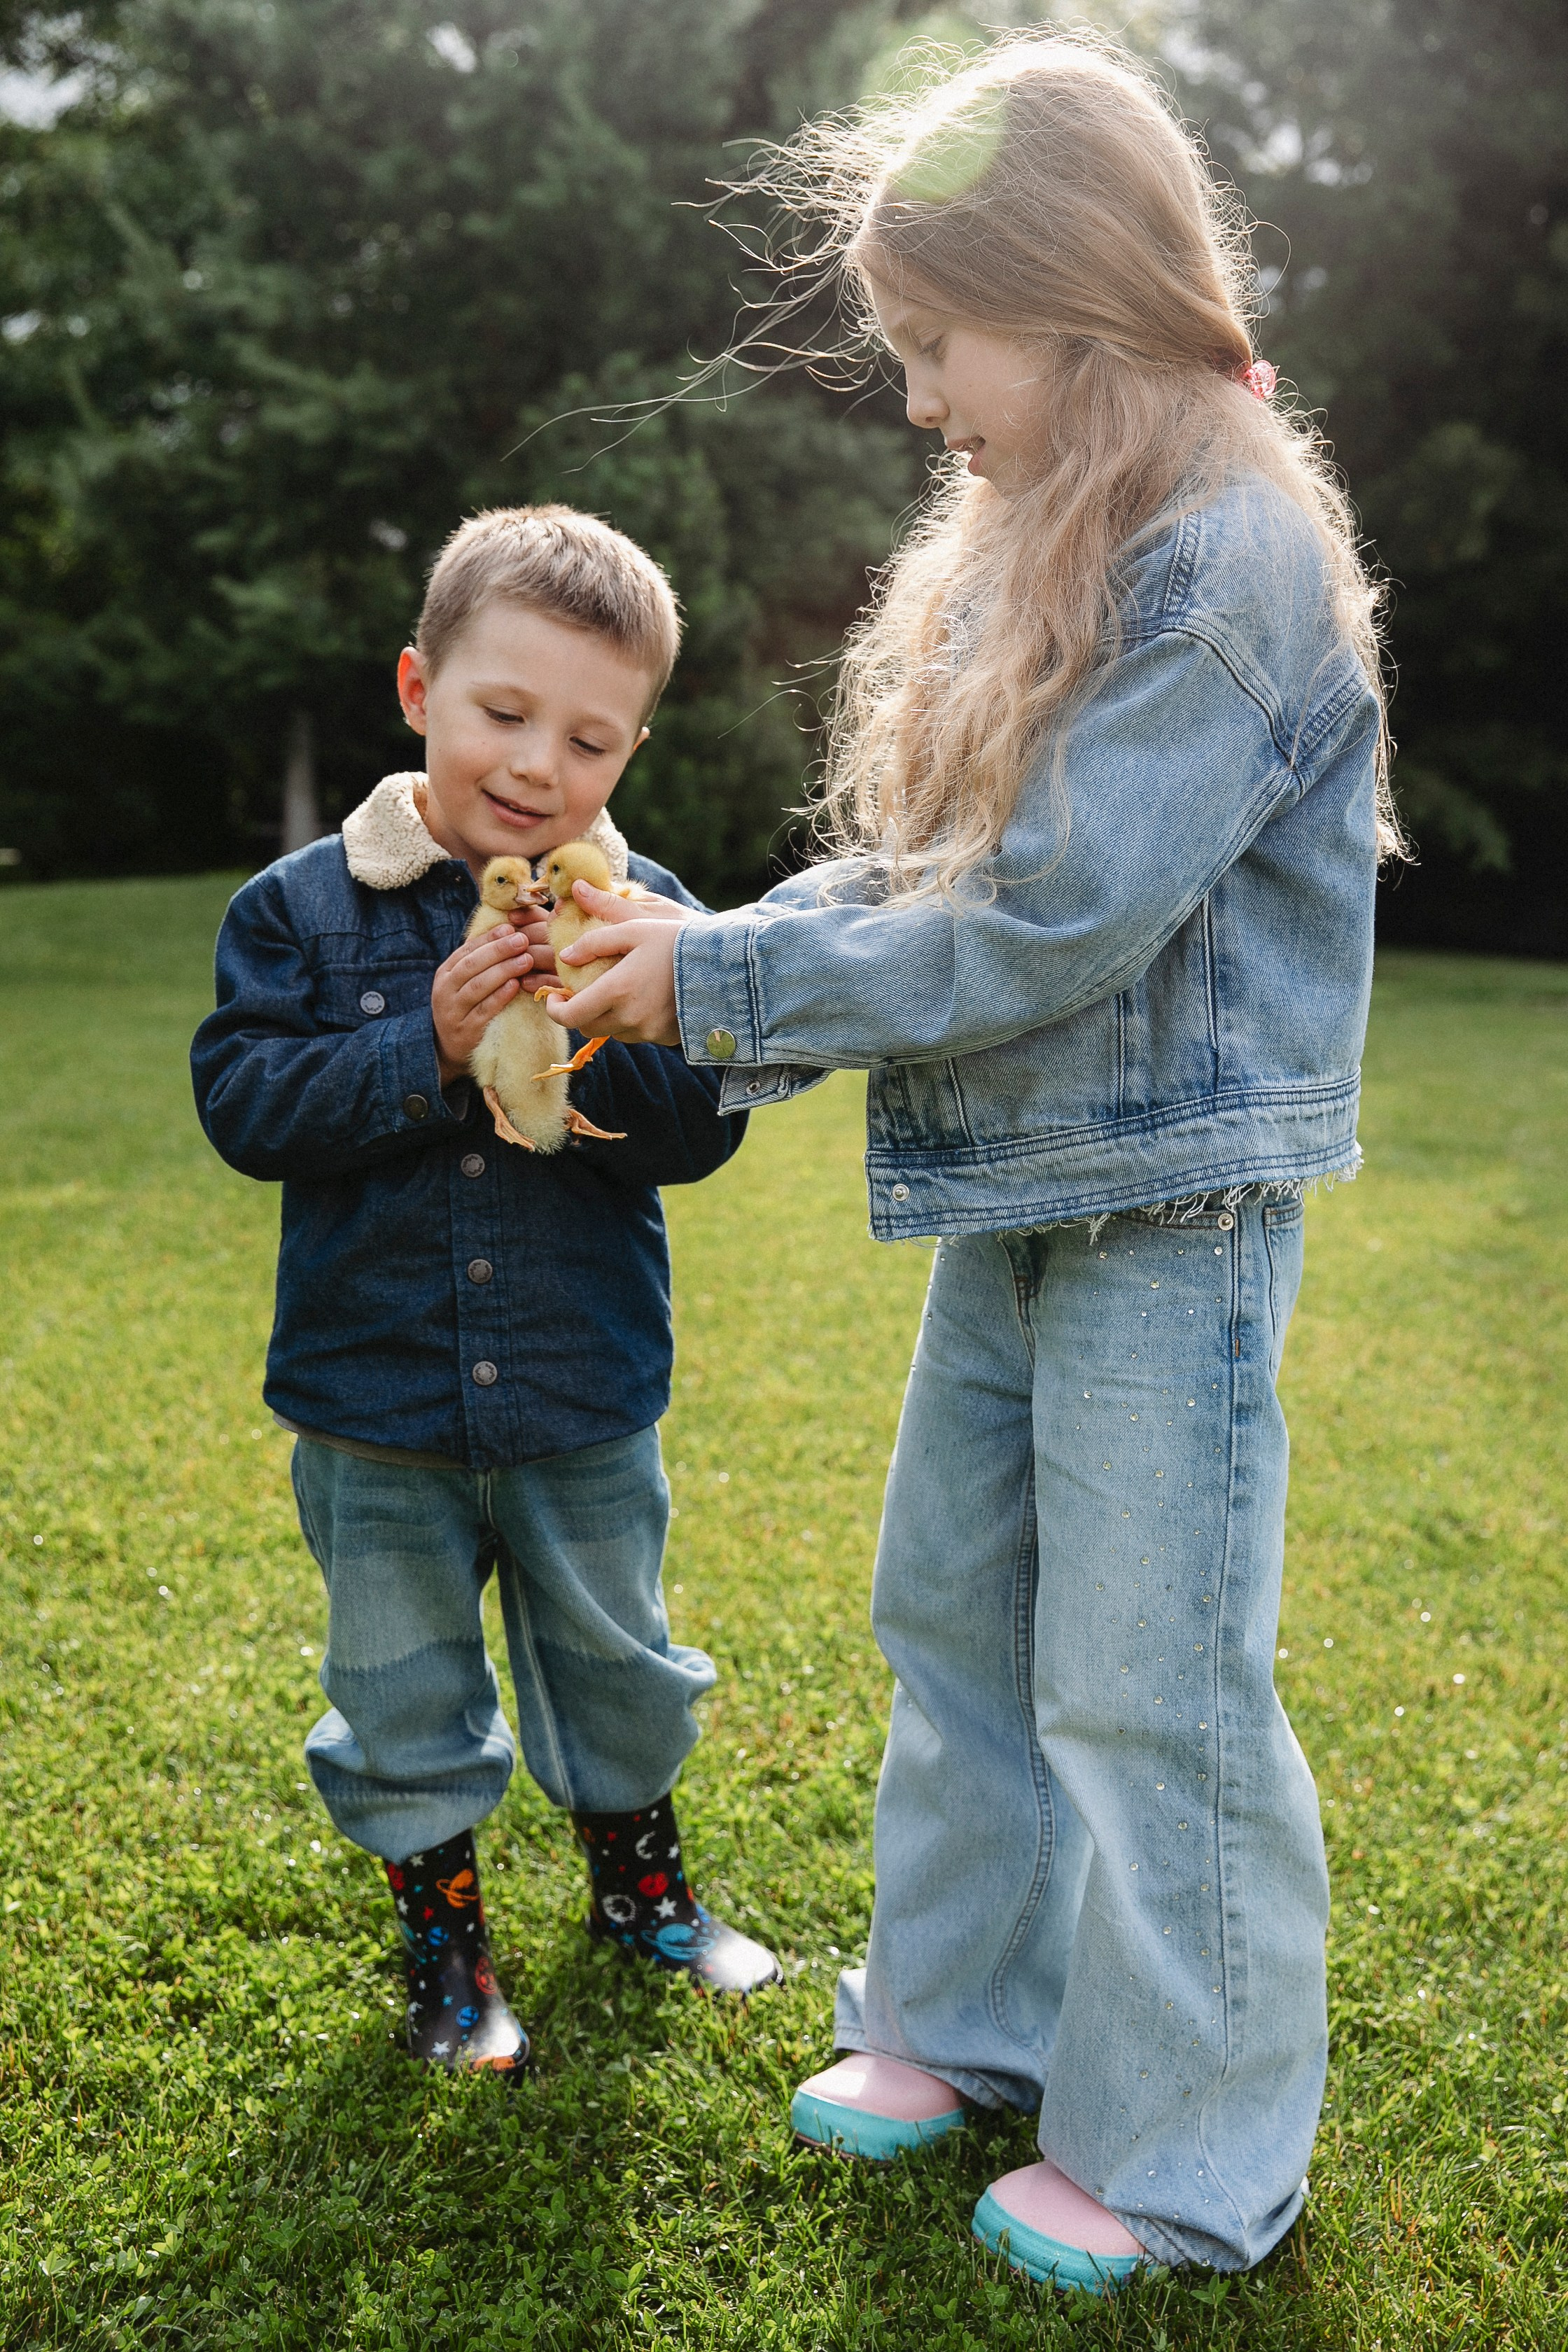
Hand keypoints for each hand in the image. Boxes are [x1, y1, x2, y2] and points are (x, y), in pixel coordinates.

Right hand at [430, 920, 537, 1087]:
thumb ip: (480, 961)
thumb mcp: (465, 983)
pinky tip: (516, 986)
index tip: (510, 927)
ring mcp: (454, 1012)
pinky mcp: (466, 1032)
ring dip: (503, 970)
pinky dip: (500, 997)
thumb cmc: (466, 1008)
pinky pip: (484, 1011)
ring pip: (477, 986)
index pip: (467, 950)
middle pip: (472, 965)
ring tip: (526, 960)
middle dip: (498, 950)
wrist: (449, 1049)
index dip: (489, 938)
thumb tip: (508, 929)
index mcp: (445, 973)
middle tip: (522, 940)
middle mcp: (445, 991)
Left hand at [542, 882, 690, 1047]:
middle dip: (580, 1011)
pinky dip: (632, 1020)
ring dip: (607, 1015)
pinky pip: (636, 1034)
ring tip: (620, 990)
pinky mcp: (664, 1038)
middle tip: (583, 990)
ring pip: (611, 1031)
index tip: (555, 997)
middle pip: (588, 1027)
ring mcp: (648, 1032)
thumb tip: (565, 957)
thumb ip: (594, 943)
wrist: (724, 965)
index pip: (570, 1016)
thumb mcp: (633, 929)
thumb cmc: (675, 940)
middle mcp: (630, 1018)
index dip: (555, 1010)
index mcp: (616, 991)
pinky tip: (645, 998)